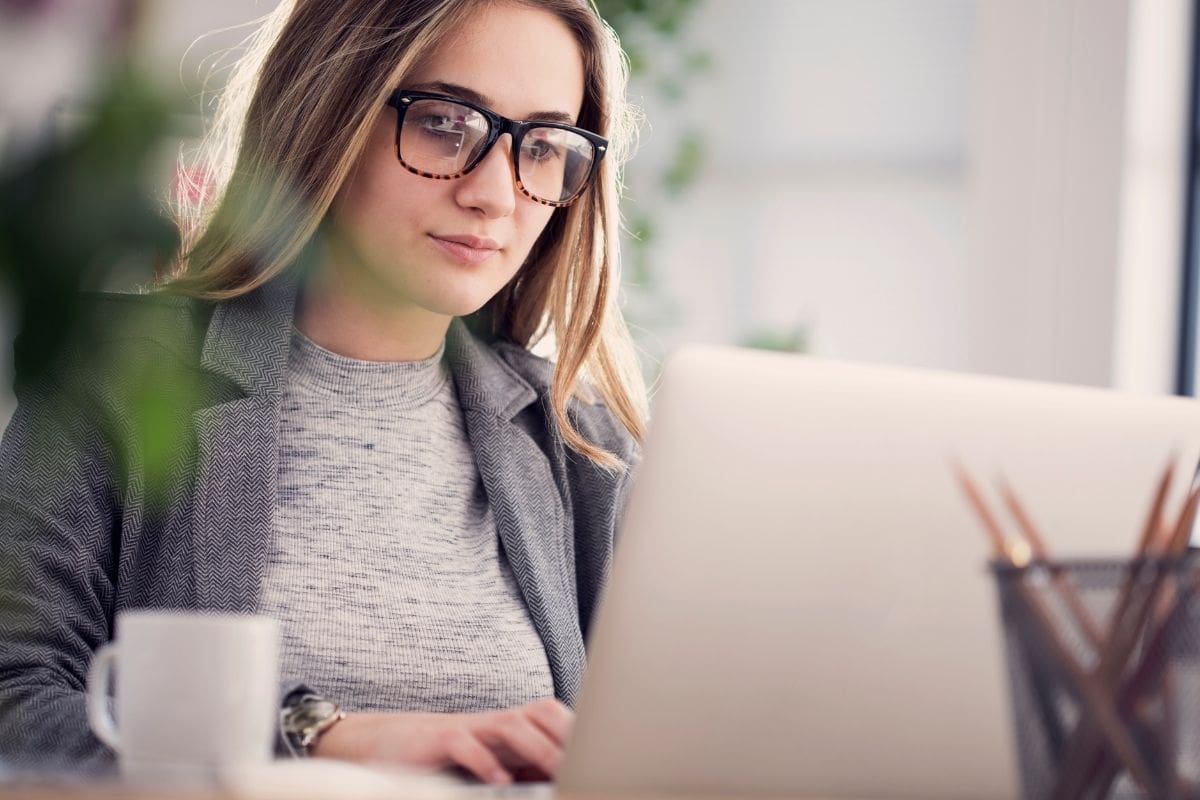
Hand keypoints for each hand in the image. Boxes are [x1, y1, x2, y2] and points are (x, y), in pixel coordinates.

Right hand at [310, 697, 573, 783]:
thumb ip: (519, 764)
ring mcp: (464, 728)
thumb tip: (557, 774)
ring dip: (535, 746)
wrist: (380, 742)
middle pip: (537, 714)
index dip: (574, 727)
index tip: (598, 749)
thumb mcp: (486, 758)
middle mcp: (489, 722)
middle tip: (587, 760)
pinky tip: (498, 780)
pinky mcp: (435, 741)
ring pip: (508, 725)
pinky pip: (463, 743)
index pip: (549, 714)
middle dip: (564, 735)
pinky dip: (483, 761)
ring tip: (556, 768)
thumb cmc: (440, 755)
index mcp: (505, 726)